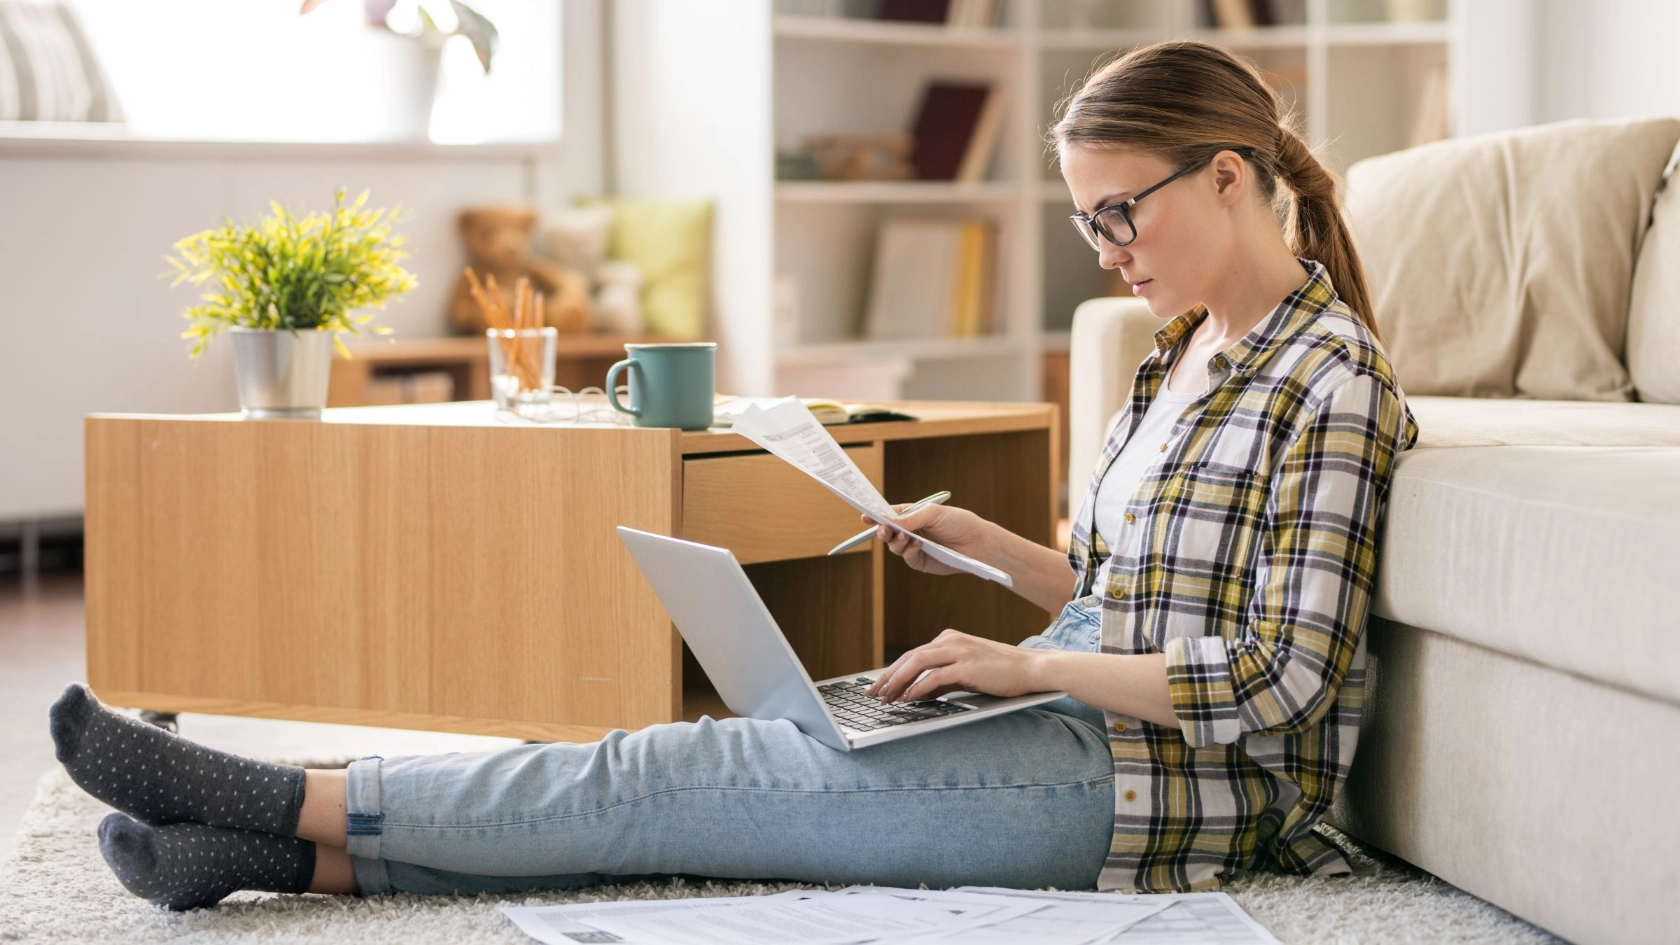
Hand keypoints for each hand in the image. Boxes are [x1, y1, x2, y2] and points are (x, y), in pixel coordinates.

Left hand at [863, 629, 1043, 702]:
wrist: (1031, 668)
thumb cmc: (1001, 672)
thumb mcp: (966, 673)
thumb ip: (942, 680)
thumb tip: (917, 693)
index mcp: (949, 640)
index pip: (912, 655)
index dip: (892, 671)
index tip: (878, 686)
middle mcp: (950, 641)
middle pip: (909, 657)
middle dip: (887, 676)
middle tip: (872, 693)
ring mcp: (959, 651)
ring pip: (917, 663)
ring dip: (897, 682)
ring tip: (885, 697)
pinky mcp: (967, 665)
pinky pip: (935, 677)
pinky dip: (918, 688)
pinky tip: (908, 699)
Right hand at [864, 503, 989, 576]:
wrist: (978, 544)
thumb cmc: (959, 523)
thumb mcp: (933, 514)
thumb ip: (910, 518)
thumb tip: (888, 522)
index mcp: (914, 515)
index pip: (890, 514)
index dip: (877, 515)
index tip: (865, 515)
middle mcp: (912, 530)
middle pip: (888, 531)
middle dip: (883, 530)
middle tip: (884, 529)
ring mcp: (915, 547)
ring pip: (894, 546)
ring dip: (896, 541)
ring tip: (906, 536)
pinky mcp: (921, 562)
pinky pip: (906, 557)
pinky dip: (908, 551)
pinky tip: (917, 544)